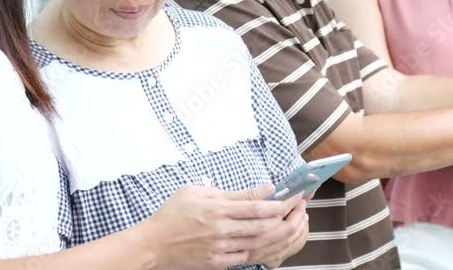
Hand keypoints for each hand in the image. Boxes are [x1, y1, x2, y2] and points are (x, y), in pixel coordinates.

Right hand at [138, 184, 297, 268]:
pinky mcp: (217, 263)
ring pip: (257, 243)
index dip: (278, 202)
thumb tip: (260, 190)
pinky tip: (270, 243)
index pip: (255, 206)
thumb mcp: (196, 192)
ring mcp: (219, 248)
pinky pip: (245, 258)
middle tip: (299, 211)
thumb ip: (229, 192)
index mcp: (216, 208)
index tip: (291, 196)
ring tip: (292, 226)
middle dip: (285, 218)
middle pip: (262, 226)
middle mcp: (220, 229)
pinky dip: (260, 250)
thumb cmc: (172, 214)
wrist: (153, 245)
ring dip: (278, 235)